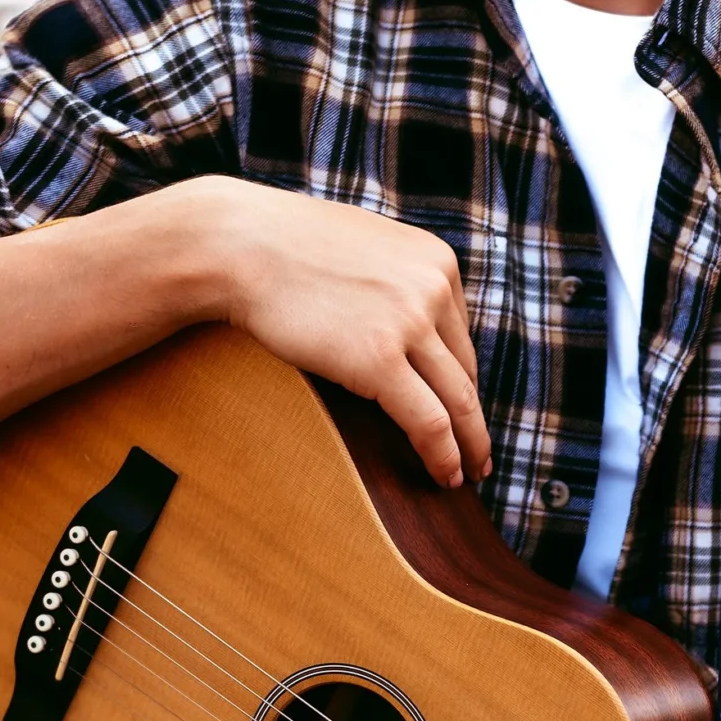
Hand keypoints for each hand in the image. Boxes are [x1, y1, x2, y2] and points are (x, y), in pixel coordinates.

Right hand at [206, 182, 490, 487]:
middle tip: (480, 453)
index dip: (459, 379)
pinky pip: (428, 421)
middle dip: (474, 418)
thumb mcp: (366, 246)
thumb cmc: (286, 245)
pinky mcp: (379, 360)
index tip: (458, 408)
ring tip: (468, 472)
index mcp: (436, 260)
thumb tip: (403, 318)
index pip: (460, 334)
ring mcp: (410, 324)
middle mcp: (433, 289)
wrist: (241, 244)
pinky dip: (442, 455)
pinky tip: (444, 476)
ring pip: (457, 401)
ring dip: (467, 445)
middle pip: (465, 370)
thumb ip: (396, 278)